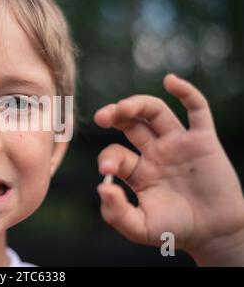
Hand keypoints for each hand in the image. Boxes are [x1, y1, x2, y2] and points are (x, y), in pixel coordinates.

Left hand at [94, 74, 243, 265]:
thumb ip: (117, 212)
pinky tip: (171, 81)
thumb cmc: (175, 230)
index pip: (115, 153)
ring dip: (139, 104)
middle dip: (114, 115)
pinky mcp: (203, 141)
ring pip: (156, 112)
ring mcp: (178, 144)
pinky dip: (186, 93)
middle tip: (101, 117)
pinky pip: (197, 110)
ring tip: (123, 106)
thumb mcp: (140, 227)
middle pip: (131, 123)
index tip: (106, 169)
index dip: (108, 157)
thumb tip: (101, 186)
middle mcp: (154, 152)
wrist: (215, 235)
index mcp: (136, 170)